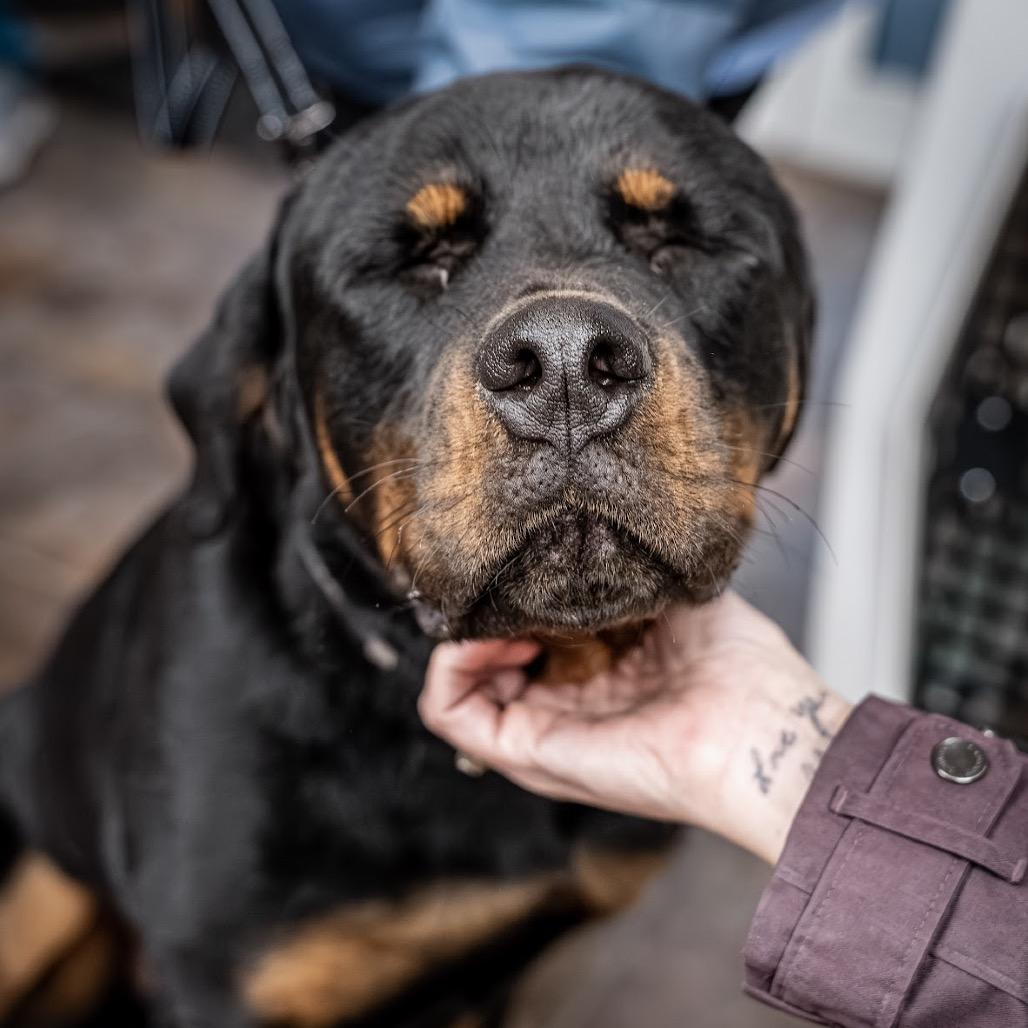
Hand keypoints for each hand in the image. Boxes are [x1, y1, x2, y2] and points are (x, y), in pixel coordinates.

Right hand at [418, 592, 850, 863]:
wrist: (763, 727)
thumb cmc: (738, 666)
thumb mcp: (668, 594)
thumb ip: (620, 569)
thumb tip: (578, 529)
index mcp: (595, 672)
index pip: (520, 634)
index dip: (512, 596)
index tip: (532, 564)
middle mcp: (561, 704)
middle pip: (480, 661)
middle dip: (481, 613)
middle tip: (509, 585)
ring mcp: (540, 731)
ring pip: (454, 686)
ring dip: (461, 637)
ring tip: (500, 612)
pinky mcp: (527, 751)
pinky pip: (448, 711)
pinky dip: (451, 666)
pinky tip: (494, 635)